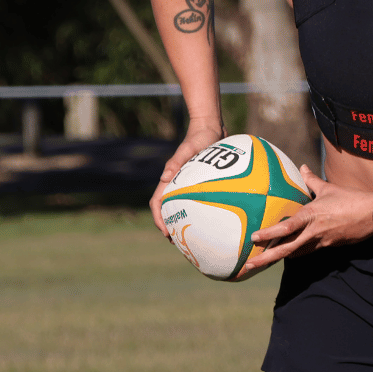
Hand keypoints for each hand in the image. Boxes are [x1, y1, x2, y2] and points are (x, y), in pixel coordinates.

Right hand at [149, 121, 224, 235]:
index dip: (159, 218)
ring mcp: (189, 185)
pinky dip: (201, 213)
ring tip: (194, 238)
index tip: (166, 231)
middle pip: (168, 210)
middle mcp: (177, 184)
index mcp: (171, 178)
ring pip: (182, 208)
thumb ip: (178, 160)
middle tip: (179, 243)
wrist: (212, 128)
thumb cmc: (200, 137)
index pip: (158, 202)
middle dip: (170, 226)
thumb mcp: (189, 148)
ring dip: (184, 223)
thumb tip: (165, 176)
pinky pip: (199, 202)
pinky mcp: (201, 183)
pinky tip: (214, 223)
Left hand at [238, 166, 372, 275]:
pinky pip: (309, 251)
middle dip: (266, 259)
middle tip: (248, 266)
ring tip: (262, 263)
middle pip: (286, 249)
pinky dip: (297, 253)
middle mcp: (314, 232)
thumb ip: (312, 180)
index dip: (269, 234)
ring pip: (296, 253)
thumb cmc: (351, 198)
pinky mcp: (330, 246)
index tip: (254, 238)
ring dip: (279, 258)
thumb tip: (302, 167)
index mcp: (312, 215)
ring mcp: (322, 242)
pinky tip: (288, 254)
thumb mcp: (329, 188)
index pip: (287, 227)